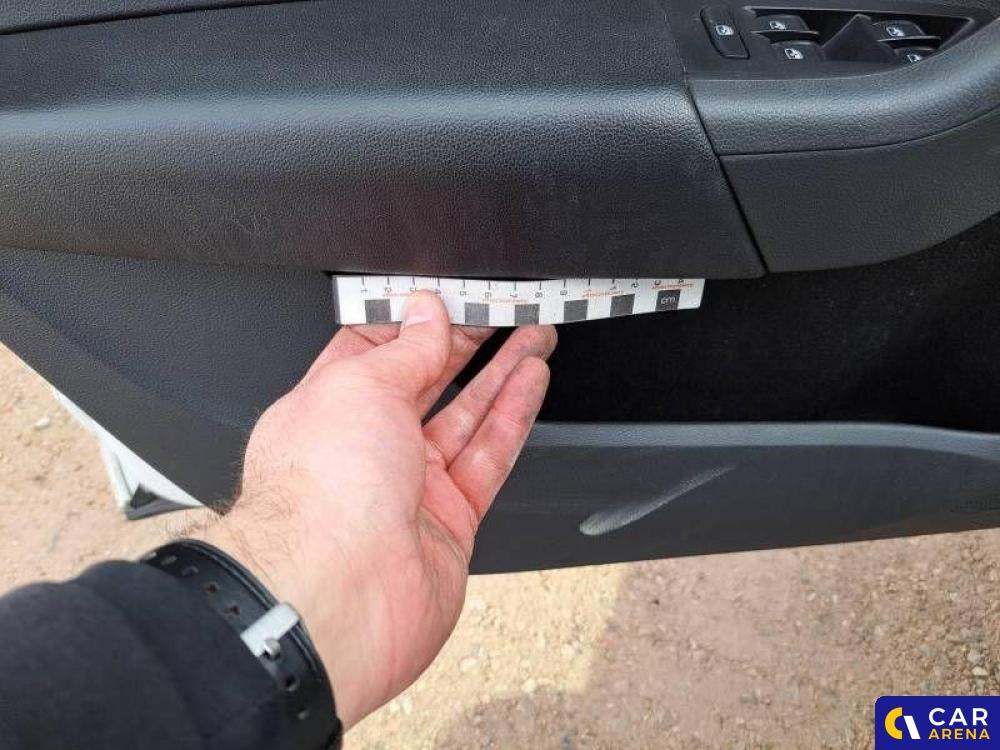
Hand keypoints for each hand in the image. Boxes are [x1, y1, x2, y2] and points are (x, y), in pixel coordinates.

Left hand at [198, 291, 555, 727]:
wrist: (338, 597)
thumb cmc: (320, 497)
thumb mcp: (360, 386)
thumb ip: (406, 350)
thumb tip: (425, 313)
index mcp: (327, 410)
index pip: (376, 352)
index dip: (416, 322)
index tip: (451, 297)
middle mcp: (366, 449)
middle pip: (426, 382)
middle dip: (466, 343)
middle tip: (504, 311)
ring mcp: (409, 487)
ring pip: (465, 416)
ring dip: (501, 374)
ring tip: (534, 337)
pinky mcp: (449, 521)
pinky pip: (488, 457)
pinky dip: (512, 417)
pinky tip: (530, 382)